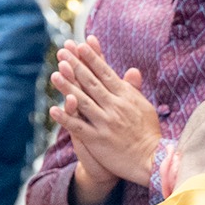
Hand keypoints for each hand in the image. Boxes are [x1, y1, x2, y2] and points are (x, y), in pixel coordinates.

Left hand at [50, 37, 161, 187]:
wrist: (151, 160)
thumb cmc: (148, 132)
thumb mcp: (144, 106)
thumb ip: (134, 89)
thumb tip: (132, 70)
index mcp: (125, 96)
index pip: (105, 73)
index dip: (92, 58)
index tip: (80, 44)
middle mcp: (114, 106)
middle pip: (91, 82)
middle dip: (76, 65)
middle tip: (62, 51)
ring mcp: (105, 122)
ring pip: (82, 101)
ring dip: (67, 86)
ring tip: (54, 74)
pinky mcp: (98, 139)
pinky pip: (78, 127)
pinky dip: (65, 118)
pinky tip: (53, 109)